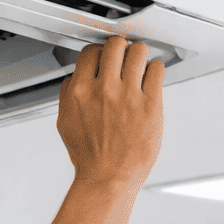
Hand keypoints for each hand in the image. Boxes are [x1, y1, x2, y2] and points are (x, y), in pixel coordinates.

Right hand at [56, 36, 164, 190]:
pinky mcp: (150, 104)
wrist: (107, 178)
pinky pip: (157, 69)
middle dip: (120, 50)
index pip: (90, 52)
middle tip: (123, 59)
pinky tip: (150, 81)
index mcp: (78, 93)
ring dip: (139, 57)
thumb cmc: (88, 157)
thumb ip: (68, 97)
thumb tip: (74, 79)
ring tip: (139, 68)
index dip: (98, 53)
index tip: (104, 59)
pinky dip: (154, 71)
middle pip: (115, 44)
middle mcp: (102, 90)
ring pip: (138, 51)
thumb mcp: (66, 124)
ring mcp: (128, 95)